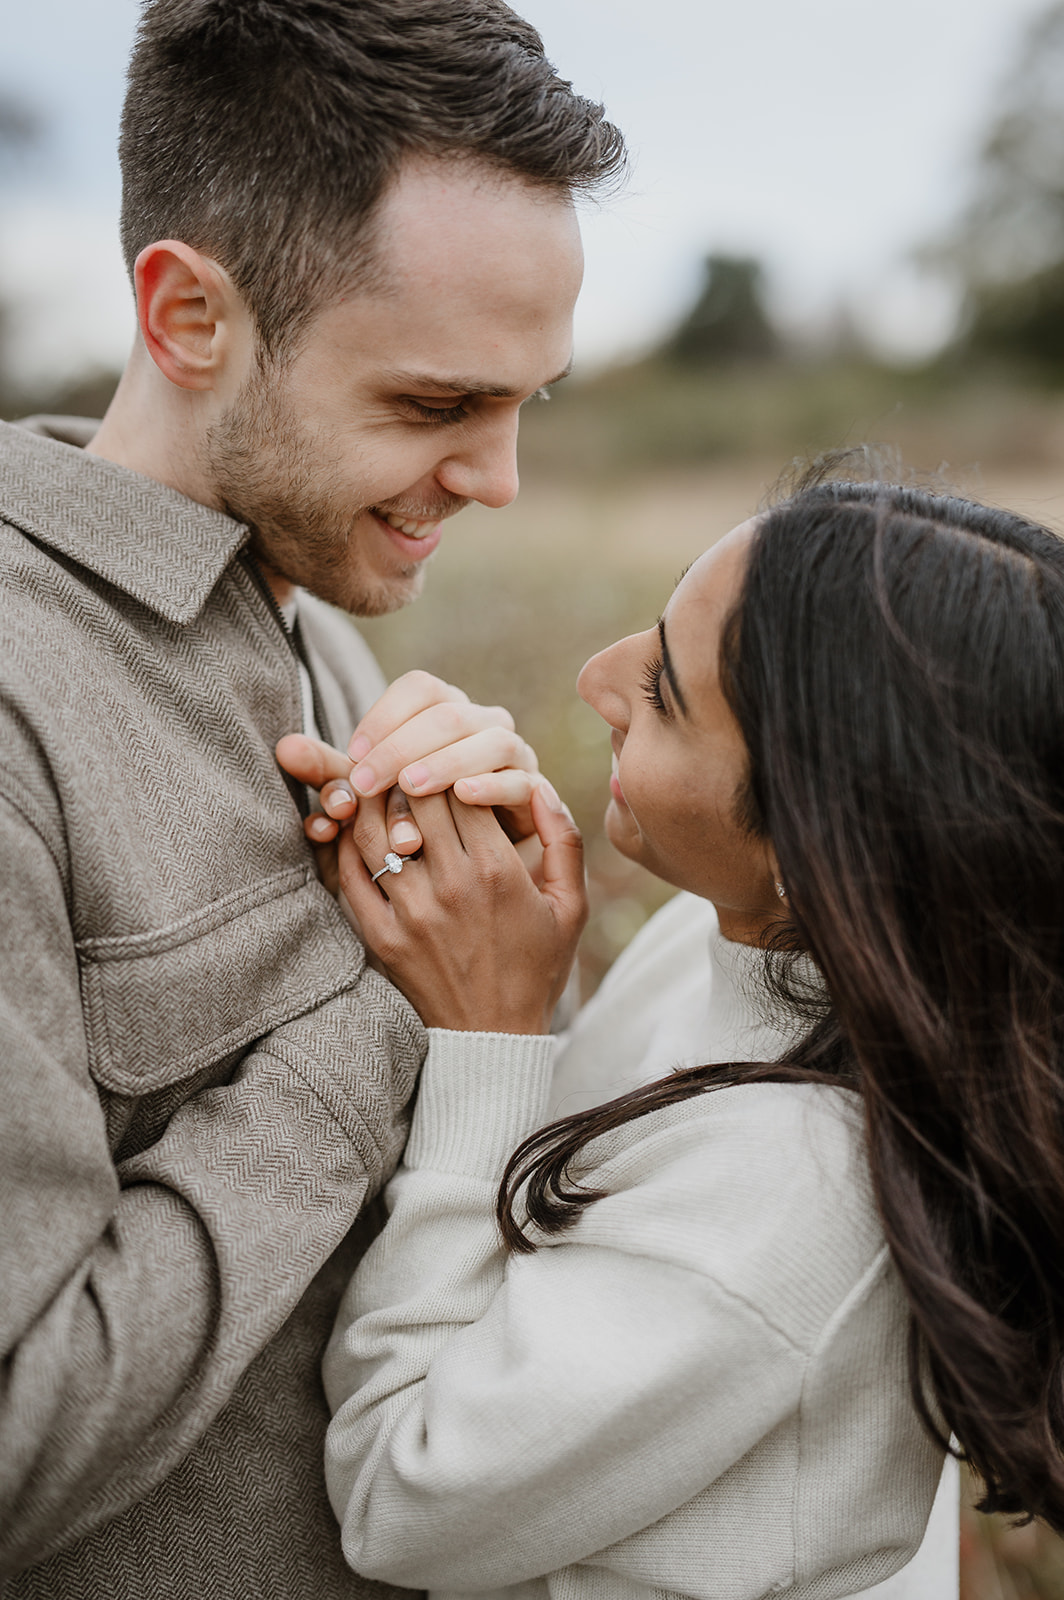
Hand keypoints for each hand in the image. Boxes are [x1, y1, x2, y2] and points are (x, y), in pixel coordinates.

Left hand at [276, 671, 540, 856]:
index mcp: (449, 717)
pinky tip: (463, 796)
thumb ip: (337, 776)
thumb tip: (284, 748)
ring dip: (447, 760)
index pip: (421, 687)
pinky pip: (522, 784)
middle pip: (449, 714)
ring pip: (489, 741)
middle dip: (404, 745)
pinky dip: (493, 785)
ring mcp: (516, 761)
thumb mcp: (378, 803)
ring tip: (412, 788)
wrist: (483, 926)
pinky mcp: (536, 802)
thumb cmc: (422, 840)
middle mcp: (486, 729)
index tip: (354, 756)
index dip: (386, 715)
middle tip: (368, 782)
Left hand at [338, 782, 586, 1033]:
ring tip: (374, 783)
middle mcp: (453, 885)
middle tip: (404, 758)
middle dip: (409, 770)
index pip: (462, 787)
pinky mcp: (381, 936)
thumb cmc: (537, 968)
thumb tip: (542, 787)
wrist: (493, 1038)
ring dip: (371, 799)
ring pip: (376, 830)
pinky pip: (351, 875)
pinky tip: (352, 828)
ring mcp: (412, 912)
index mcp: (500, 870)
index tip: (446, 757)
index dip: (450, 761)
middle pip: (416, 799)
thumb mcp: (570, 907)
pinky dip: (346, 843)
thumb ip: (562, 841)